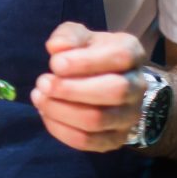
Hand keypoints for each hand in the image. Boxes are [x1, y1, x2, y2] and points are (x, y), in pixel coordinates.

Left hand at [31, 22, 146, 151]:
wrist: (102, 79)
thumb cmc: (88, 52)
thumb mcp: (78, 36)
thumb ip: (68, 36)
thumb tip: (56, 48)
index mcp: (132, 53)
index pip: (120, 57)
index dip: (85, 62)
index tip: (54, 63)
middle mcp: (137, 86)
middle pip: (114, 92)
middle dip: (71, 89)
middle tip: (42, 82)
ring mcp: (129, 115)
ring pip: (98, 120)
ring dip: (61, 110)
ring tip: (39, 97)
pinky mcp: (116, 138)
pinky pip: (89, 141)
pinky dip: (61, 130)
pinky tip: (45, 114)